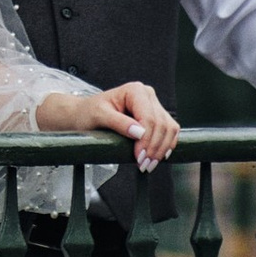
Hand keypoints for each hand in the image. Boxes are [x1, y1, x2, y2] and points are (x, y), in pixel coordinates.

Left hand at [38, 78, 178, 167]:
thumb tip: (139, 133)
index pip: (148, 117)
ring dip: (162, 149)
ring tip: (149, 164)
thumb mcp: (99, 116)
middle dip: (154, 147)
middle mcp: (148, 95)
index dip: (146, 139)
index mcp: (135, 90)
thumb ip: (118, 123)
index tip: (139, 157)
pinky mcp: (157, 116)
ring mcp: (154, 105)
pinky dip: (166, 145)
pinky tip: (159, 156)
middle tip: (144, 165)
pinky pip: (170, 131)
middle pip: (161, 124)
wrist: (85, 114)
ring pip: (169, 128)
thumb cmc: (89, 113)